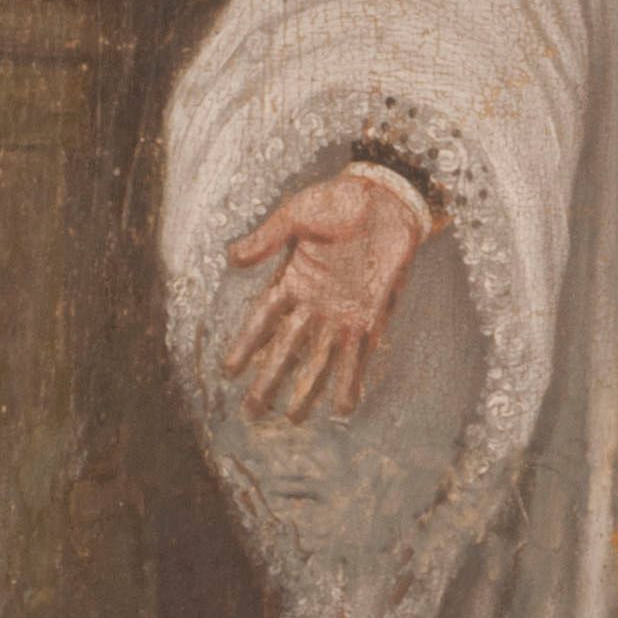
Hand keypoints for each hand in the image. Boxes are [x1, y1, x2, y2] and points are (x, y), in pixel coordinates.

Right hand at [223, 171, 431, 420]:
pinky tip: (344, 406)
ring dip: (308, 389)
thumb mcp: (296, 214)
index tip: (229, 371)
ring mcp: (343, 312)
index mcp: (292, 279)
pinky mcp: (371, 316)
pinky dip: (352, 380)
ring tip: (294, 419)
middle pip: (287, 348)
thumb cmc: (340, 200)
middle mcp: (314, 303)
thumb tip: (231, 257)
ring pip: (321, 359)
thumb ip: (267, 237)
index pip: (262, 319)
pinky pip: (360, 355)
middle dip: (270, 379)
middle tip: (253, 410)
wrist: (388, 198)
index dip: (246, 345)